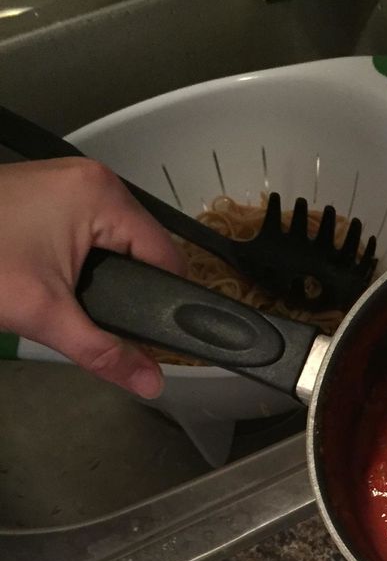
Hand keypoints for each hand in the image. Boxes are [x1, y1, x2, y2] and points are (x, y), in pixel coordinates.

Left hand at [0, 158, 185, 397]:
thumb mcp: (46, 315)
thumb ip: (105, 352)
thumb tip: (151, 382)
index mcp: (103, 196)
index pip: (166, 256)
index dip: (162, 301)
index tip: (148, 334)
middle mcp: (93, 178)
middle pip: (143, 248)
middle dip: (128, 289)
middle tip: (97, 320)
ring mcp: (69, 180)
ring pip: (116, 240)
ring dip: (104, 275)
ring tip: (75, 302)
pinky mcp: (49, 190)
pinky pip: (89, 228)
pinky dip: (83, 258)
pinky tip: (59, 279)